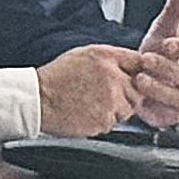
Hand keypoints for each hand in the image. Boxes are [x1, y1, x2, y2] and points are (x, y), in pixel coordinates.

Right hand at [35, 44, 149, 136]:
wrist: (39, 98)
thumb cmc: (58, 77)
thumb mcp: (84, 55)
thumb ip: (111, 60)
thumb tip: (132, 67)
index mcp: (107, 57)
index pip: (139, 62)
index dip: (139, 72)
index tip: (134, 79)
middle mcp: (113, 76)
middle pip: (138, 90)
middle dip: (127, 96)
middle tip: (104, 97)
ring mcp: (110, 99)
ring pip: (128, 110)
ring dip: (115, 111)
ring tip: (92, 105)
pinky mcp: (104, 119)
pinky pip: (113, 123)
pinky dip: (102, 122)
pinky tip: (86, 113)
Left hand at [129, 0, 178, 128]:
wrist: (138, 82)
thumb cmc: (156, 56)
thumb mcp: (162, 32)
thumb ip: (175, 11)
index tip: (167, 43)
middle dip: (167, 68)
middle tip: (147, 59)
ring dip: (159, 88)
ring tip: (140, 78)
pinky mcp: (172, 116)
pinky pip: (166, 113)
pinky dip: (153, 104)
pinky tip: (138, 95)